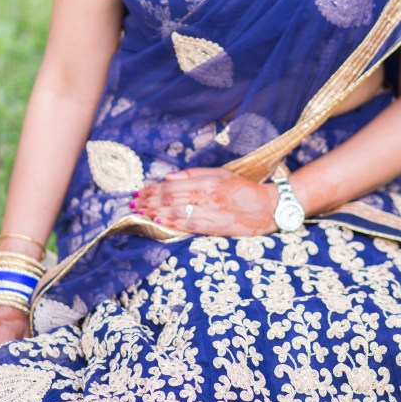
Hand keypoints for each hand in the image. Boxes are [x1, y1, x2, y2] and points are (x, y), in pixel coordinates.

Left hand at [132, 167, 277, 237]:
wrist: (267, 208)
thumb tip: (168, 177)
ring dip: (155, 212)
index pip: (172, 185)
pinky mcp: (215, 227)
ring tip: (140, 212)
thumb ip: (193, 174)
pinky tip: (159, 223)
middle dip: (149, 201)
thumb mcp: (220, 173)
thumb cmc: (243, 189)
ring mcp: (211, 213)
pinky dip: (172, 224)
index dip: (153, 189)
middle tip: (133, 203)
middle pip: (171, 198)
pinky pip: (189, 226)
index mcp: (207, 181)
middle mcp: (207, 196)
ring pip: (176, 212)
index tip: (139, 191)